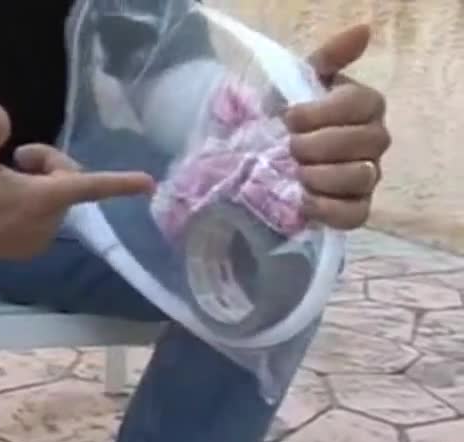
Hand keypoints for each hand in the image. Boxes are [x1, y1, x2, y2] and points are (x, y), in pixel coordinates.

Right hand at [0, 102, 153, 258]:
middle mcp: (46, 223)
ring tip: (8, 181)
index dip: (120, 184)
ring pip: (59, 202)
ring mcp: (39, 240)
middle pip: (69, 184)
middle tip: (19, 157)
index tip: (148, 184)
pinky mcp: (30, 250)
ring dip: (43, 186)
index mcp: (39, 198)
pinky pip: (48, 218)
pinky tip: (8, 204)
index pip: (88, 187)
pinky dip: (37, 206)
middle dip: (50, 166)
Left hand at [286, 25, 390, 229]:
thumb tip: (363, 31)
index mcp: (363, 106)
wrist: (263, 157)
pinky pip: (355, 214)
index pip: (361, 104)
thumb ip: (327, 58)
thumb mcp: (297, 84)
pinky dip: (328, 209)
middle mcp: (373, 140)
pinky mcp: (355, 208)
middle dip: (318, 145)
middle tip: (289, 147)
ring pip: (362, 177)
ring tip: (296, 173)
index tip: (289, 118)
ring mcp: (368, 176)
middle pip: (365, 142)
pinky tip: (304, 199)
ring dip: (323, 175)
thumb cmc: (285, 118)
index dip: (322, 112)